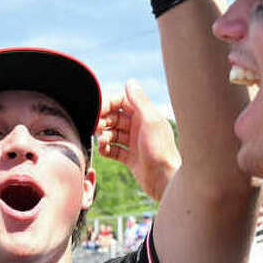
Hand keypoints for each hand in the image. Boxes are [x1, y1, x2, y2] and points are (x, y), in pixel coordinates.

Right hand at [96, 79, 179, 202]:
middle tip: (97, 128)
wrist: (165, 180)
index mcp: (145, 115)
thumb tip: (129, 82)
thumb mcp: (150, 121)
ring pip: (112, 133)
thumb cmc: (160, 149)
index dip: (108, 104)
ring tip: (103, 141)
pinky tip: (104, 150)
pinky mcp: (130, 158)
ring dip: (104, 135)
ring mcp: (134, 143)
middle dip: (103, 121)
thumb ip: (139, 101)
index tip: (97, 110)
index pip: (122, 102)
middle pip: (115, 117)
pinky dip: (106, 149)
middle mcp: (139, 127)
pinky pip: (113, 150)